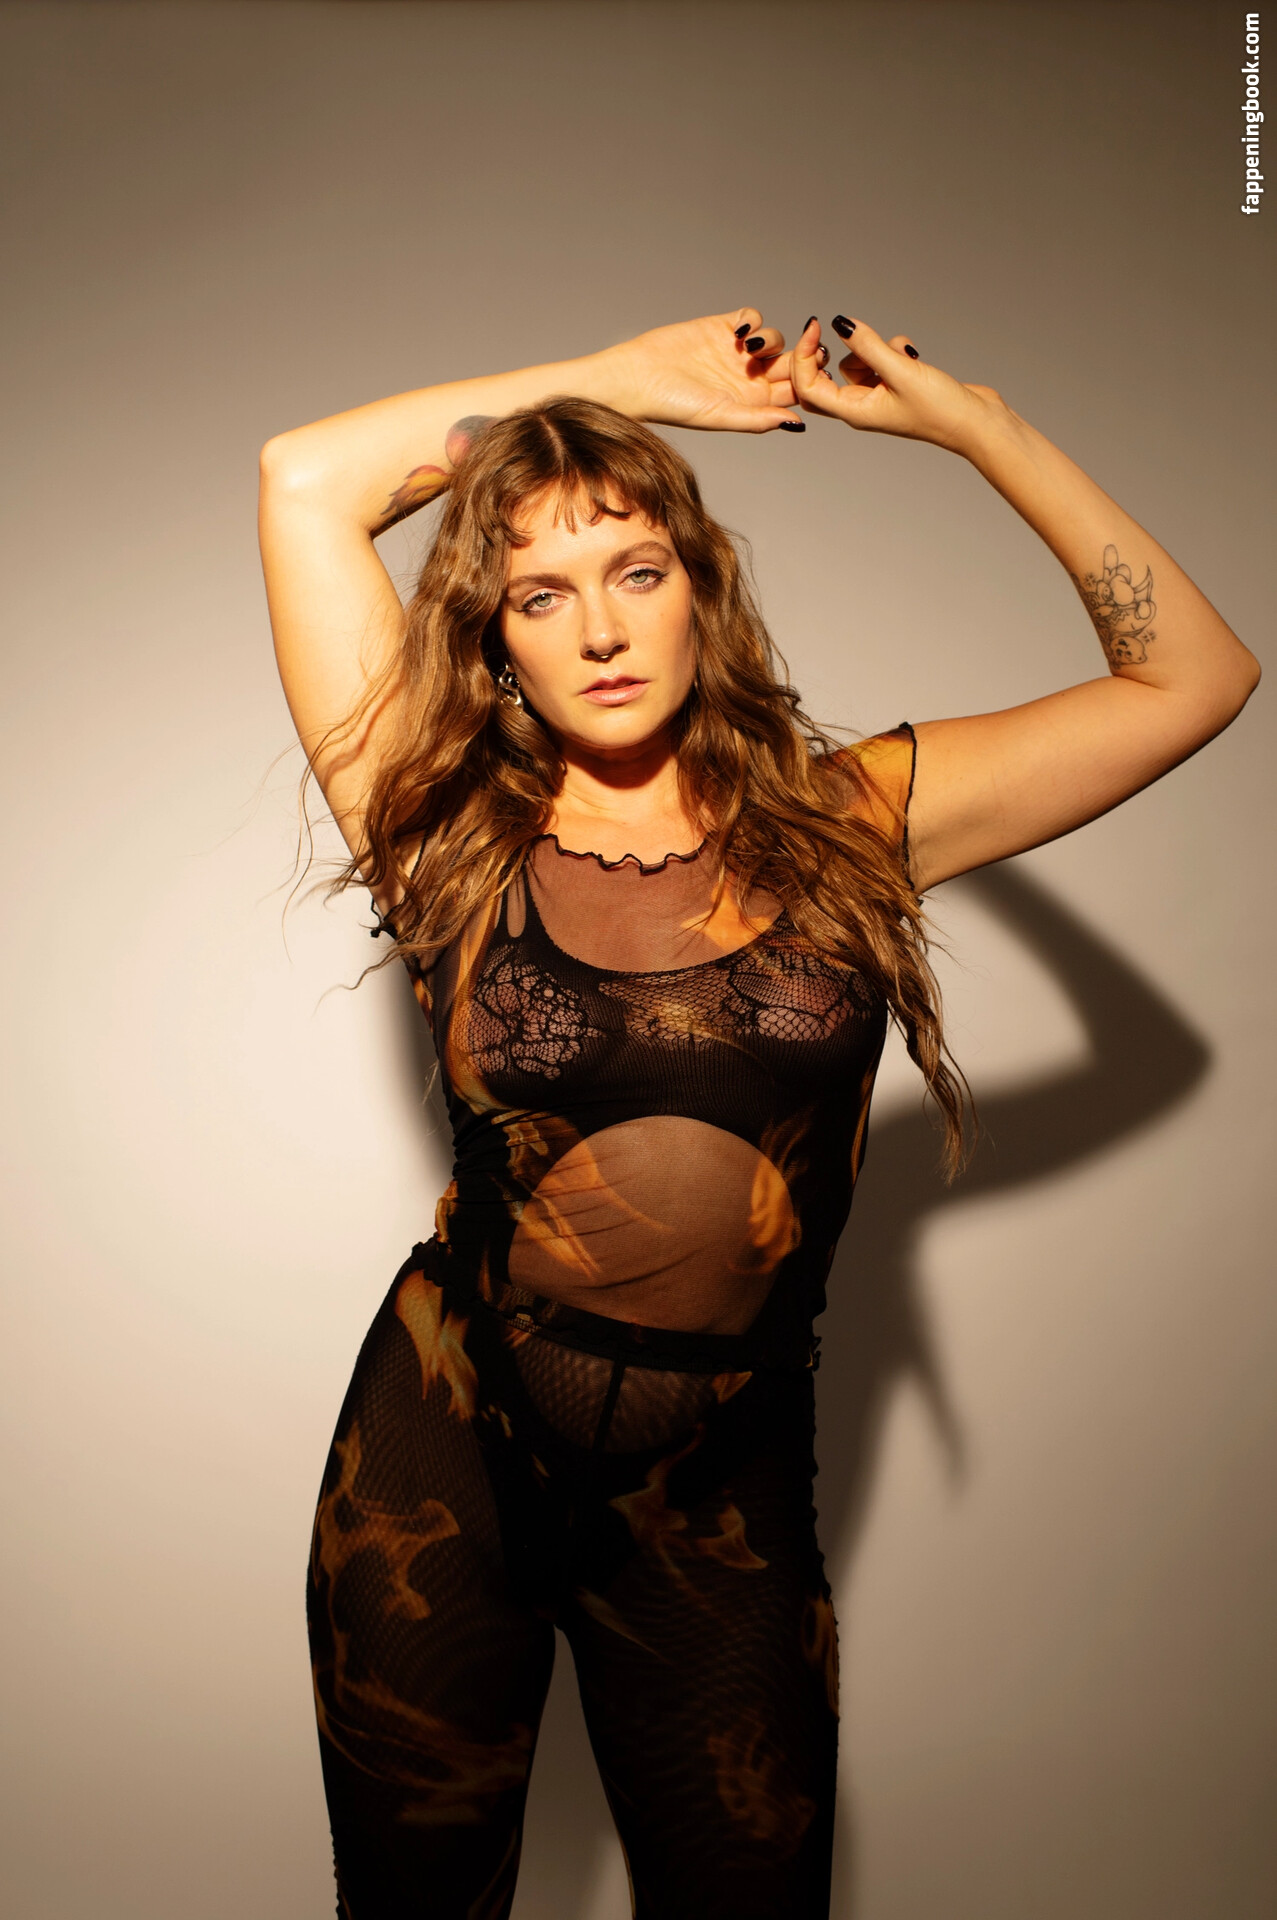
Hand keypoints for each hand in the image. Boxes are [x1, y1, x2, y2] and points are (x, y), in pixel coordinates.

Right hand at [607, 308, 803, 434]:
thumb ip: (759, 420)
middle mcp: (749, 378)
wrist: (639, 377)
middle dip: (802, 354)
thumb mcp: (721, 416)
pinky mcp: (722, 326)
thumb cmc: (675, 405)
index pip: (794, 391)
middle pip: (790, 363)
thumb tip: (797, 423)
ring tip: (749, 348)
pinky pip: (751, 317)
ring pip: (774, 339)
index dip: (808, 380)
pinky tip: (739, 333)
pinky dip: (753, 321)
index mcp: (754, 403)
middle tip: (807, 347)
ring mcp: (737, 351)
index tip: (815, 371)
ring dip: (771, 340)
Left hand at [790, 315, 1013, 454]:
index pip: (809, 388)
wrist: (975, 421)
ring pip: (855, 364)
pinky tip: (911, 354)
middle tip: (831, 332)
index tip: (816, 327)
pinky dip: (891, 350)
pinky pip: (879, 361)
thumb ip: (869, 346)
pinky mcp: (895, 387)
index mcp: (855, 412)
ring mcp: (878, 397)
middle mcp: (861, 407)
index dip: (804, 357)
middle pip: (823, 380)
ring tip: (898, 352)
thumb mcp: (901, 372)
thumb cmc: (940, 409)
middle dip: (825, 355)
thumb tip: (840, 324)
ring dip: (871, 347)